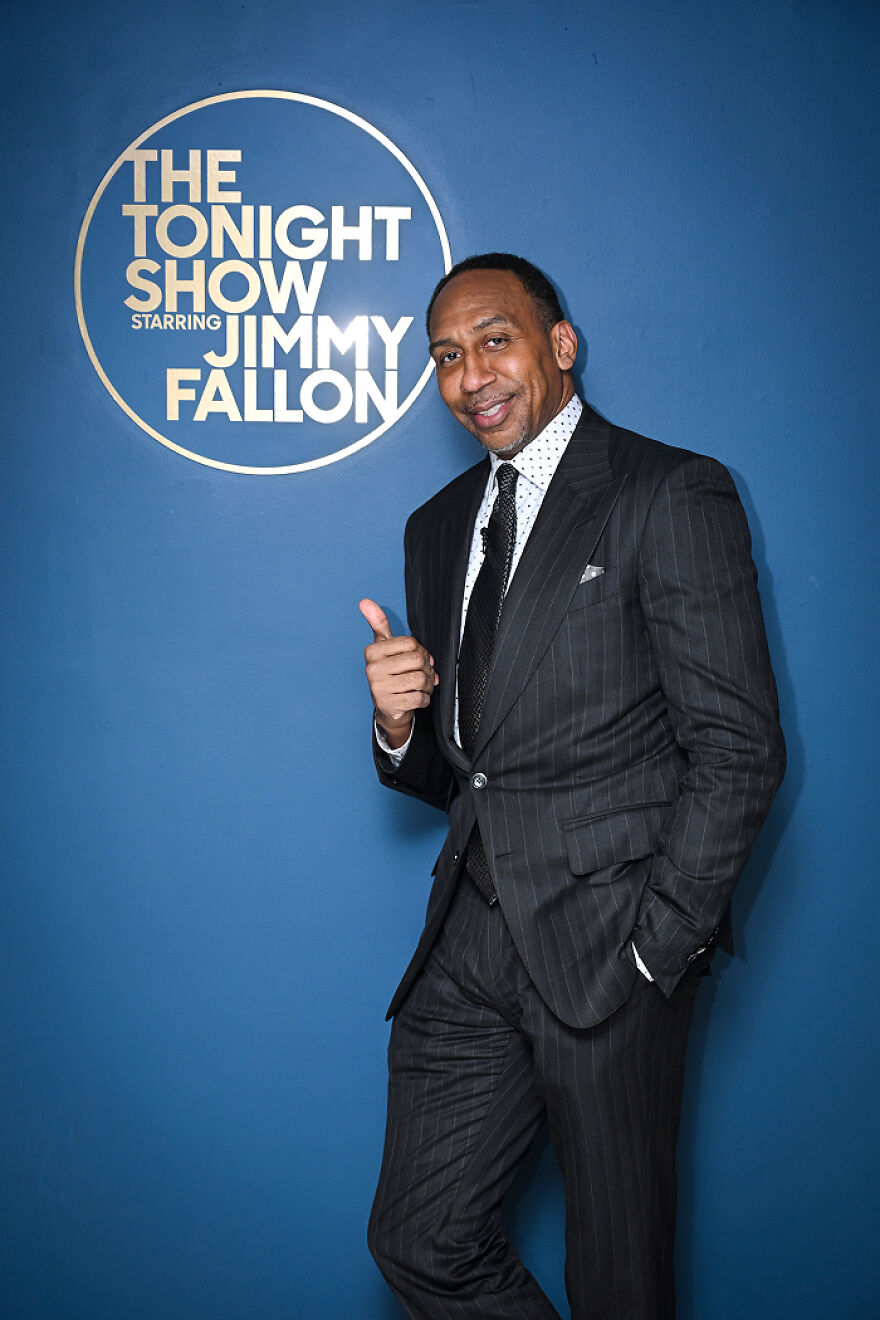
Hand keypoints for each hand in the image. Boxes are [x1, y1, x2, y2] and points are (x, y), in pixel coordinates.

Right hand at [359, 598, 438, 748]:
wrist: (387, 707)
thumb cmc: (389, 672)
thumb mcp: (384, 647)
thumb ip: (378, 623)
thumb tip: (365, 602)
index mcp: (373, 651)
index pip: (411, 643)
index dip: (421, 651)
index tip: (418, 658)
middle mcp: (372, 668)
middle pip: (417, 660)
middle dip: (427, 669)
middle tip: (424, 674)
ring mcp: (379, 688)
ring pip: (420, 679)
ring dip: (428, 685)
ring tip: (422, 686)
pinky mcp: (388, 705)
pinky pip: (419, 698)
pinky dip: (425, 699)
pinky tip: (417, 698)